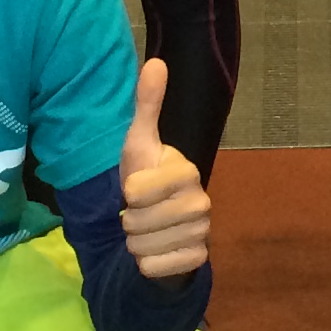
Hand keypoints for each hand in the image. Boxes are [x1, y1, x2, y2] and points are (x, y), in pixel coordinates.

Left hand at [118, 60, 211, 280]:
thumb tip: (156, 62)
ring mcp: (203, 234)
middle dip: (129, 221)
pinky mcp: (198, 261)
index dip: (127, 193)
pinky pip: (152, 268)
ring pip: (141, 248)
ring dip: (136, 243)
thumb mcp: (140, 143)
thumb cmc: (148, 179)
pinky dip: (146, 263)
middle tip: (142, 212)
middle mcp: (201, 202)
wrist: (163, 224)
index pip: (134, 192)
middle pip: (135, 223)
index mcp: (187, 171)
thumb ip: (147, 105)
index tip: (139, 189)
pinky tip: (158, 250)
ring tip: (149, 230)